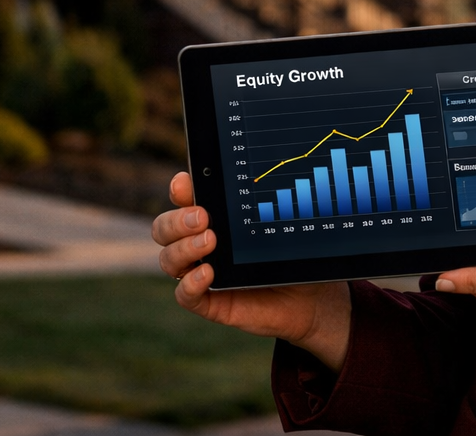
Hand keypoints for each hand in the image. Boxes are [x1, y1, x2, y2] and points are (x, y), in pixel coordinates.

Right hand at [153, 171, 350, 369]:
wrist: (310, 297)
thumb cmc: (292, 253)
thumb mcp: (279, 224)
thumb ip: (263, 203)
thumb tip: (254, 173)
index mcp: (213, 218)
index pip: (183, 200)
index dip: (179, 190)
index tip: (184, 184)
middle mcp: (199, 244)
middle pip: (164, 229)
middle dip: (176, 220)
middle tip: (203, 217)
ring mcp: (201, 273)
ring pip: (168, 259)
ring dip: (183, 248)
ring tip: (210, 241)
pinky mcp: (210, 302)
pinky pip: (184, 295)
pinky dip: (190, 283)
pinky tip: (208, 273)